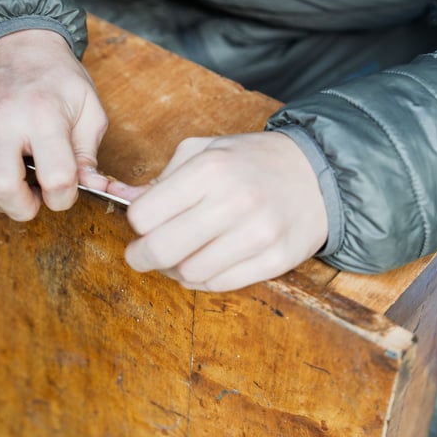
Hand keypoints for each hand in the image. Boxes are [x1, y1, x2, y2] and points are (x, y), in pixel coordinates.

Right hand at [0, 29, 109, 220]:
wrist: (15, 39)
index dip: (64, 198)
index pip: (55, 178)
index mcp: (42, 112)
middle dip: (22, 208)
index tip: (65, 190)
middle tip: (35, 196)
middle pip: (0, 190)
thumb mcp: (89, 108)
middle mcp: (1, 117)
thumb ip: (89, 154)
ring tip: (16, 181)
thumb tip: (89, 188)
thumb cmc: (56, 77)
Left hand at [107, 132, 327, 291]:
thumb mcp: (204, 151)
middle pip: (161, 249)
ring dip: (174, 270)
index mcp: (209, 169)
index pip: (144, 215)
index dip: (136, 223)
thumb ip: (161, 178)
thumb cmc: (251, 162)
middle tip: (140, 255)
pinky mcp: (275, 261)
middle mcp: (233, 201)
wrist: (319, 175)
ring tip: (180, 256)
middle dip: (141, 256)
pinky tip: (205, 263)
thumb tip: (118, 199)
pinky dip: (202, 279)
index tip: (143, 224)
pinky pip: (219, 284)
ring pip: (188, 273)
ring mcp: (257, 235)